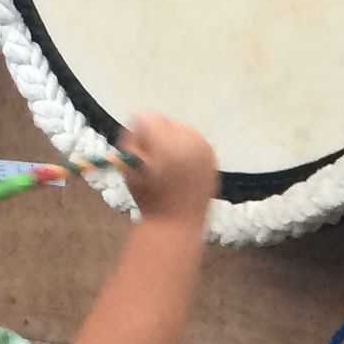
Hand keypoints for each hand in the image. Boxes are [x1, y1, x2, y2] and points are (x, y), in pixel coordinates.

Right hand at [111, 112, 217, 227]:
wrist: (178, 223)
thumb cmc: (149, 199)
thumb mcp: (130, 169)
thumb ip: (131, 142)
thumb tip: (135, 123)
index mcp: (165, 145)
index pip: (148, 119)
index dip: (140, 131)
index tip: (137, 146)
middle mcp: (188, 143)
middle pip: (167, 122)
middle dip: (157, 133)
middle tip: (152, 153)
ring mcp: (204, 149)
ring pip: (182, 129)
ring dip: (172, 139)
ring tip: (167, 160)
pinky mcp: (212, 157)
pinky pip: (195, 141)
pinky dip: (186, 148)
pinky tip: (181, 165)